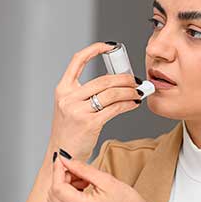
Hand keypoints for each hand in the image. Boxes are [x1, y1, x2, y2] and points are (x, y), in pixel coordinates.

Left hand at [47, 154, 167, 201]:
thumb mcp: (108, 181)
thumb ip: (83, 169)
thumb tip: (65, 159)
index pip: (58, 188)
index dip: (57, 171)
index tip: (62, 160)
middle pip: (52, 196)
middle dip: (60, 179)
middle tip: (77, 171)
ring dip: (61, 188)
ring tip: (82, 182)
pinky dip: (64, 199)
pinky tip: (80, 193)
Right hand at [50, 42, 143, 161]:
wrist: (62, 154)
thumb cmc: (69, 131)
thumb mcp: (69, 107)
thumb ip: (84, 93)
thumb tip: (114, 82)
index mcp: (62, 90)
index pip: (77, 60)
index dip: (94, 49)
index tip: (110, 47)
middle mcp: (68, 98)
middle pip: (103, 80)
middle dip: (124, 78)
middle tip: (135, 80)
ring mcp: (78, 111)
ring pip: (111, 93)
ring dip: (130, 92)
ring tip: (138, 93)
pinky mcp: (89, 123)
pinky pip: (115, 108)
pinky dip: (128, 104)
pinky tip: (133, 104)